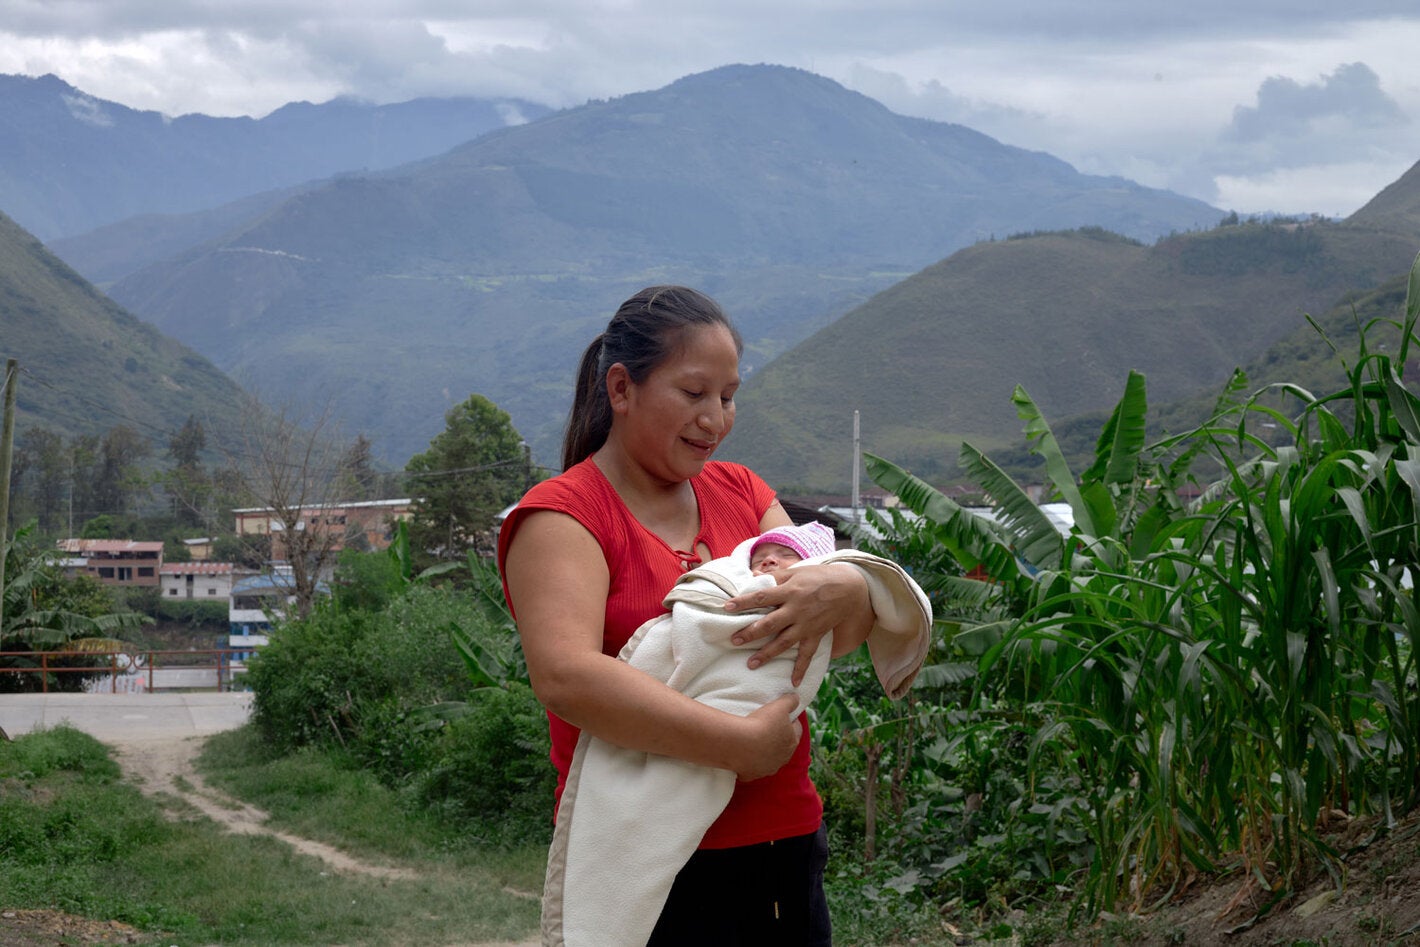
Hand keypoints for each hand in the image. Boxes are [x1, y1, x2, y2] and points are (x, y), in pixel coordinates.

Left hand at [725, 562, 870, 685]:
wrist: (848, 589)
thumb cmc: (819, 577)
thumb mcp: (796, 571)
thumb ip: (775, 576)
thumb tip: (753, 576)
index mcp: (789, 591)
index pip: (761, 597)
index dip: (744, 602)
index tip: (727, 607)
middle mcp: (796, 609)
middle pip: (769, 623)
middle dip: (751, 632)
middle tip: (733, 640)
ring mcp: (806, 624)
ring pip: (784, 642)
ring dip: (767, 653)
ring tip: (751, 664)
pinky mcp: (816, 634)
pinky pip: (807, 654)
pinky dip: (801, 669)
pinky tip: (793, 682)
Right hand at [733, 694, 801, 780]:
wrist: (740, 743)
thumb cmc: (762, 723)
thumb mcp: (779, 706)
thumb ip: (790, 701)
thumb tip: (796, 699)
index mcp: (792, 742)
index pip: (796, 728)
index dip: (789, 720)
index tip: (780, 714)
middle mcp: (783, 758)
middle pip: (783, 745)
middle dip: (777, 737)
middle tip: (766, 726)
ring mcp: (768, 768)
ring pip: (768, 758)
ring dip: (764, 750)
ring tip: (753, 739)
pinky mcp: (752, 774)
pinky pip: (752, 767)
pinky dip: (749, 761)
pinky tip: (743, 751)